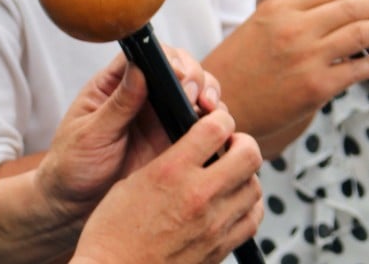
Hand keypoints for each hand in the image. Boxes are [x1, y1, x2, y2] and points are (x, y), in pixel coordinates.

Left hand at [35, 48, 222, 223]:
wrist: (76, 207)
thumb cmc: (73, 165)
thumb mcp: (90, 135)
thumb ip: (117, 105)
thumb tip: (138, 68)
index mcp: (116, 84)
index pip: (148, 55)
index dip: (168, 59)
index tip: (178, 74)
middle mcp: (145, 95)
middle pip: (181, 68)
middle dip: (195, 76)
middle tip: (195, 95)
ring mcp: (163, 117)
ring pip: (198, 93)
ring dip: (210, 95)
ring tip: (210, 110)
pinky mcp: (177, 142)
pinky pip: (204, 126)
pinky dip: (216, 124)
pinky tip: (217, 132)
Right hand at [72, 110, 262, 263]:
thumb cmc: (112, 232)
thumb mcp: (133, 181)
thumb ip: (170, 161)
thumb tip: (194, 147)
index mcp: (171, 171)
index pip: (217, 128)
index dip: (222, 118)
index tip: (218, 122)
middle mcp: (198, 196)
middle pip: (249, 155)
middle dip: (243, 143)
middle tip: (231, 146)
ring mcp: (213, 225)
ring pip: (256, 187)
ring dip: (246, 176)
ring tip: (230, 176)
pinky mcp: (219, 249)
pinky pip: (252, 220)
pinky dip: (248, 207)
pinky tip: (233, 204)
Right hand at [206, 0, 368, 156]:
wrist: (223, 103)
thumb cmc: (239, 64)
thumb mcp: (258, 22)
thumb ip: (291, 9)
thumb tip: (333, 1)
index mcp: (278, 6)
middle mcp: (294, 28)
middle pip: (350, 7)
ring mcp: (306, 57)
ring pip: (360, 35)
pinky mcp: (316, 88)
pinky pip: (357, 70)